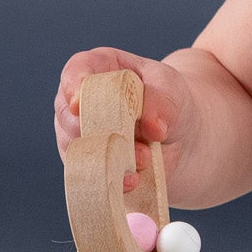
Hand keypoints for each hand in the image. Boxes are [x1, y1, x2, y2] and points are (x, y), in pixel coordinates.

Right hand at [54, 47, 196, 195]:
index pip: (76, 72)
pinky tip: (132, 182)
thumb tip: (153, 128)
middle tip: (130, 139)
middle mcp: (80, 103)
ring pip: (77, 148)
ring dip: (107, 156)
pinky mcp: (90, 165)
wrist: (181, 135)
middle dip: (97, 128)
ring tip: (144, 159)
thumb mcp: (172, 89)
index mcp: (98, 69)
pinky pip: (89, 176)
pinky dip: (110, 179)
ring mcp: (81, 136)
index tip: (80, 103)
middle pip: (70, 115)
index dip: (74, 86)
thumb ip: (162, 102)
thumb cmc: (170, 100)